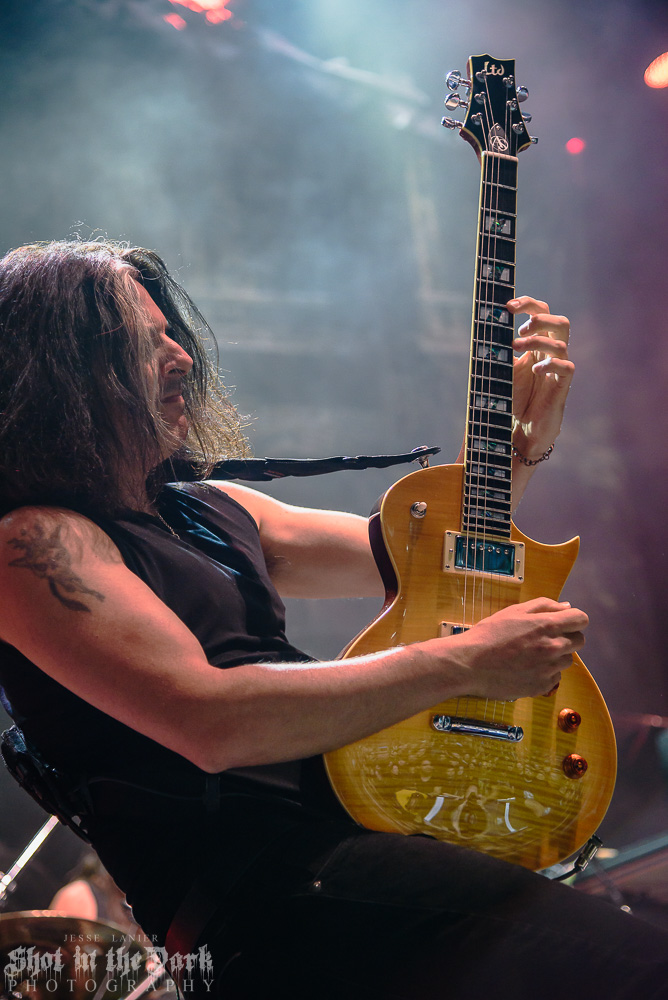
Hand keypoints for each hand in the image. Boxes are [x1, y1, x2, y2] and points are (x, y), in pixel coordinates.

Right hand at [441, 598, 587, 699]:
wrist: (470, 664)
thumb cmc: (490, 634)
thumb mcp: (514, 611)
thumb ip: (544, 605)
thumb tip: (567, 607)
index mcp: (547, 625)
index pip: (581, 619)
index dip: (574, 619)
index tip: (564, 622)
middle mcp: (553, 647)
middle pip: (579, 641)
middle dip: (567, 637)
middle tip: (545, 638)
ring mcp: (549, 669)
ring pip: (567, 660)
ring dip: (556, 656)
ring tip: (531, 654)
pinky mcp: (542, 686)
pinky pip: (555, 677)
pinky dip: (545, 672)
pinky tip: (526, 668)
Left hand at [508, 296, 573, 459]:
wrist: (520, 429)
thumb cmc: (512, 399)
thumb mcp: (502, 369)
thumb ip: (499, 348)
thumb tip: (485, 326)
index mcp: (537, 344)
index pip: (541, 313)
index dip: (528, 304)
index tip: (507, 306)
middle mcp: (550, 353)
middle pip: (560, 322)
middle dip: (540, 319)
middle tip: (520, 328)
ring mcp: (558, 369)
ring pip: (560, 343)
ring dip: (536, 341)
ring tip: (516, 348)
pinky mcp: (562, 386)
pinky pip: (566, 367)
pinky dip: (550, 364)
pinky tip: (535, 370)